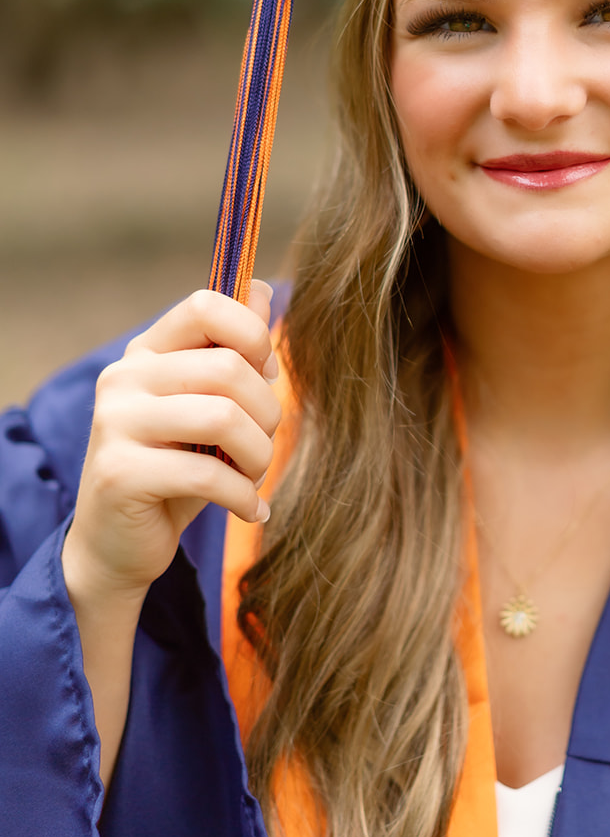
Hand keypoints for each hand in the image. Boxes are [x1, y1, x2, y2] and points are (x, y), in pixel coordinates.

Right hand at [62, 280, 281, 609]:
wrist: (117, 545)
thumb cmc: (175, 469)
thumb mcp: (207, 407)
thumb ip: (232, 352)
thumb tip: (266, 291)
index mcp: (146, 353)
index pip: (205, 305)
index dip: (252, 335)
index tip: (265, 375)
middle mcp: (124, 378)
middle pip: (228, 368)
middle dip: (266, 413)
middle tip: (263, 445)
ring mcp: (116, 423)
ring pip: (223, 417)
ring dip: (258, 455)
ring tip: (254, 476)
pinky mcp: (120, 472)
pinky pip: (208, 473)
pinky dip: (243, 496)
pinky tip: (251, 509)